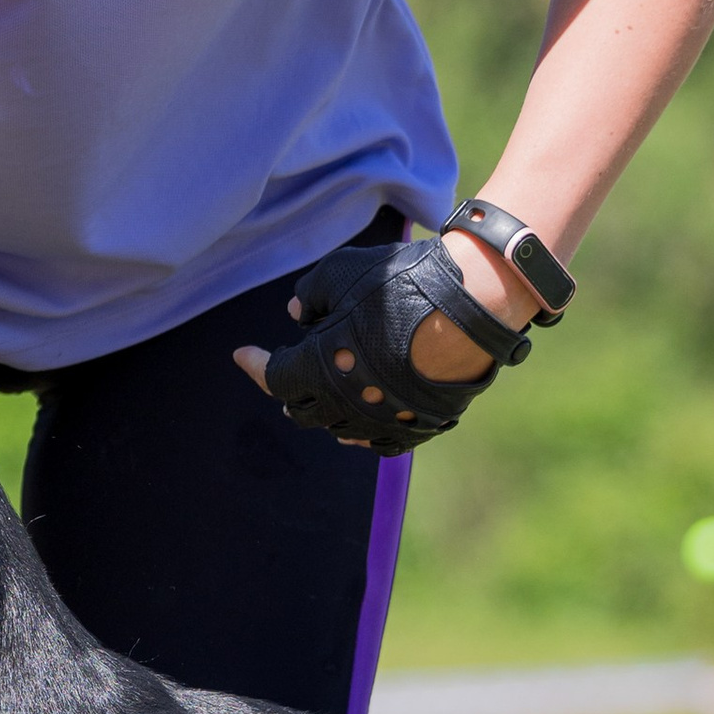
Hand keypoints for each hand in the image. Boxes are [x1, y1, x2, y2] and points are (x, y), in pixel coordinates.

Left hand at [233, 231, 535, 450]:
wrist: (471, 305)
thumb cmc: (402, 283)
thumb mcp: (342, 272)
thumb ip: (311, 294)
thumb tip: (297, 316)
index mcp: (319, 367)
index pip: (274, 377)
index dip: (256, 365)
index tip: (241, 354)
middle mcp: (345, 403)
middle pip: (300, 409)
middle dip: (286, 390)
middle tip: (281, 375)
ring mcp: (382, 419)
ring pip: (336, 427)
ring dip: (321, 411)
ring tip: (317, 396)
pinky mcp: (416, 426)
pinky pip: (378, 442)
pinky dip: (359, 434)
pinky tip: (353, 428)